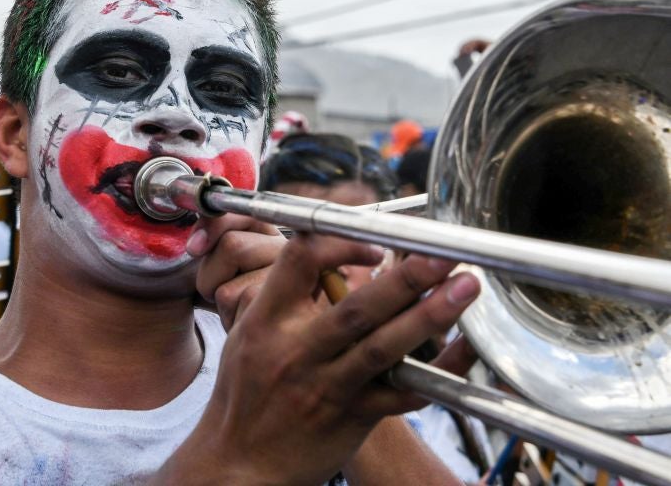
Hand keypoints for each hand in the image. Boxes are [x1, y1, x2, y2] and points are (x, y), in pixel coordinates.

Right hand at [158, 232, 479, 484]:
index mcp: (266, 321)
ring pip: (384, 349)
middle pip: (357, 308)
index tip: (374, 244)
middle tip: (442, 253)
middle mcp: (296, 352)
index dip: (340, 244)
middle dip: (405, 278)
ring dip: (430, 316)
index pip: (299, 261)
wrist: (240, 463)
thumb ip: (281, 297)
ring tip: (466, 288)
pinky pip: (403, 394)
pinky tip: (466, 350)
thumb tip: (323, 257)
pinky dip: (440, 372)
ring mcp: (326, 388)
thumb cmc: (245, 394)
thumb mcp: (246, 335)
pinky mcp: (352, 418)